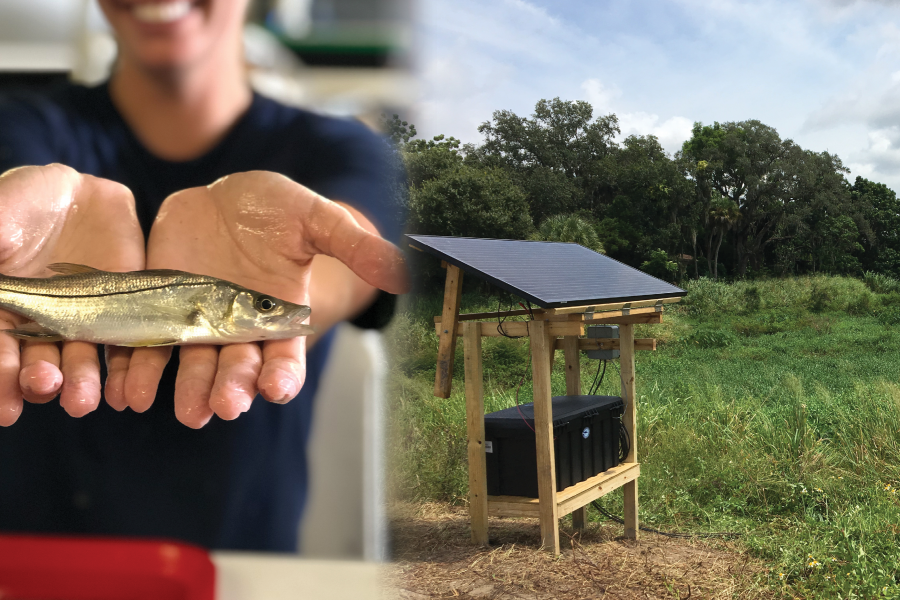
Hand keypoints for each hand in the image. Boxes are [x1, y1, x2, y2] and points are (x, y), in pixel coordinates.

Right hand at [0, 164, 143, 424]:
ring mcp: (79, 323)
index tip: (3, 404)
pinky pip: (122, 347)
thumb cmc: (21, 202)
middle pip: (35, 364)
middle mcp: (37, 326)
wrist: (78, 195)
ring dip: (79, 383)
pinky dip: (123, 372)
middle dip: (38, 381)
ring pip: (78, 361)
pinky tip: (123, 393)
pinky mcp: (118, 315)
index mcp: (1, 310)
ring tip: (82, 403)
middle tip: (44, 389)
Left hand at [124, 171, 406, 427]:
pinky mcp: (159, 310)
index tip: (278, 388)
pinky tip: (130, 390)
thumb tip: (402, 272)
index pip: (285, 355)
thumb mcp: (317, 219)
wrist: (223, 195)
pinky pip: (148, 346)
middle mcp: (239, 328)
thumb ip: (353, 246)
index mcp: (279, 315)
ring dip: (187, 390)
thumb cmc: (277, 208)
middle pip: (237, 368)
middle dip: (232, 388)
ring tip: (184, 411)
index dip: (283, 373)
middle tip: (226, 406)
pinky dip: (139, 370)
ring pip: (193, 366)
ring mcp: (197, 323)